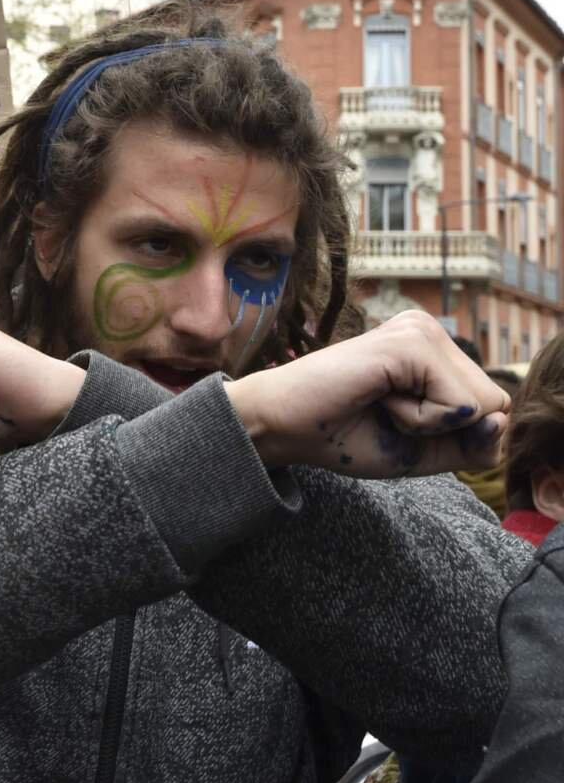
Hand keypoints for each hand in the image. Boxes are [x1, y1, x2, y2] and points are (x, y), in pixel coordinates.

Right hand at [224, 311, 509, 476]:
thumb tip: (501, 419)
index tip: (396, 421)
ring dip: (430, 424)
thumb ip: (473, 446)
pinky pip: (458, 403)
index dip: (453, 434)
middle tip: (386, 413)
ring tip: (381, 404)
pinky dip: (421, 419)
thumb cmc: (342, 435)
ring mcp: (422, 331)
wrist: (282, 426)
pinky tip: (379, 398)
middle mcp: (432, 332)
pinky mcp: (412, 342)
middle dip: (444, 429)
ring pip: (482, 403)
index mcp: (434, 352)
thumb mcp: (423, 452)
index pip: (492, 406)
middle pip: (493, 403)